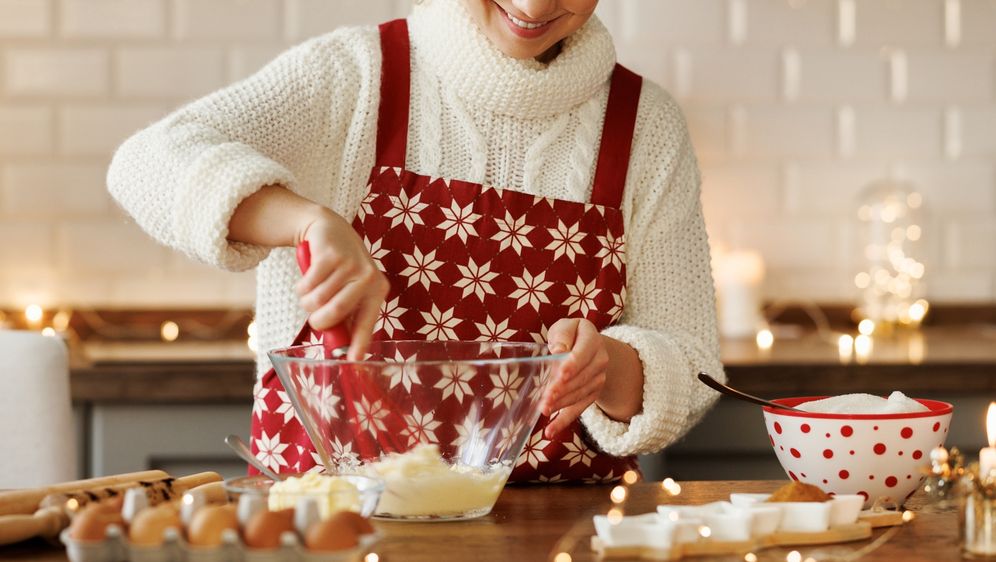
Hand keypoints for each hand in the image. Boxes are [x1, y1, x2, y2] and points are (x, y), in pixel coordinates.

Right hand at [294, 210, 388, 359]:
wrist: (329, 229)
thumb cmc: (340, 269)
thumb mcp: (350, 290)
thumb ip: (347, 317)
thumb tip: (342, 351)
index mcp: (377, 291)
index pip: (367, 323)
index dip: (359, 344)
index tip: (353, 362)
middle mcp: (368, 278)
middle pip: (335, 313)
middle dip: (318, 321)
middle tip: (315, 316)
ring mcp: (349, 264)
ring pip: (316, 301)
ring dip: (306, 301)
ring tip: (313, 290)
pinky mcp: (330, 255)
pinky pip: (306, 286)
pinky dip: (301, 287)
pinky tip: (308, 279)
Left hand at [541, 318, 608, 438]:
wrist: (591, 347)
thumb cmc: (571, 335)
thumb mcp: (566, 327)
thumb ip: (562, 336)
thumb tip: (559, 350)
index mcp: (592, 341)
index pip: (582, 355)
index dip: (572, 366)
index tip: (559, 375)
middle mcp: (600, 362)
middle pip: (581, 378)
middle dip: (563, 390)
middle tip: (546, 398)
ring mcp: (598, 380)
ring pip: (579, 395)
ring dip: (561, 404)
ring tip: (544, 410)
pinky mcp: (591, 395)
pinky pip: (578, 410)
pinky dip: (563, 422)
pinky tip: (550, 431)